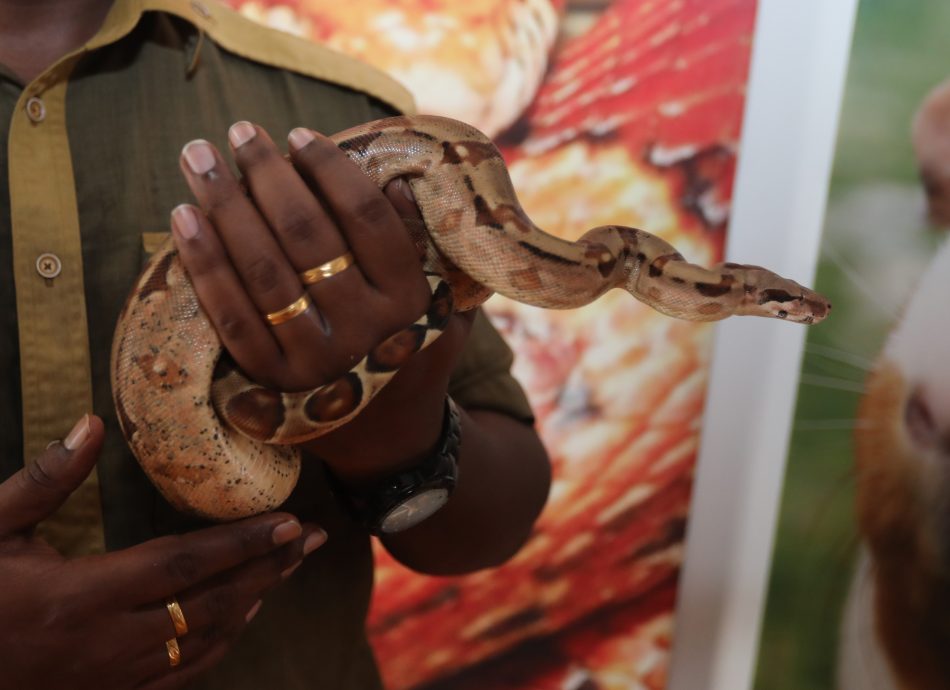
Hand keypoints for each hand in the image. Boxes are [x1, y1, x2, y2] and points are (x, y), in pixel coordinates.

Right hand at [0, 415, 325, 689]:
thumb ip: (44, 481)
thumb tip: (90, 424)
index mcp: (81, 595)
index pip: (184, 563)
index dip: (243, 543)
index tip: (291, 522)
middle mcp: (108, 642)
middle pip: (211, 601)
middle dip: (269, 568)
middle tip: (314, 540)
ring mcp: (111, 678)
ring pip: (204, 639)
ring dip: (253, 601)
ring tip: (288, 569)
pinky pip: (181, 674)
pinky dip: (220, 643)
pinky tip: (242, 618)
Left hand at [171, 122, 472, 482]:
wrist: (389, 436)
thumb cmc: (414, 350)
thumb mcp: (445, 302)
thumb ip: (425, 247)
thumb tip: (395, 180)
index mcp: (412, 302)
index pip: (367, 220)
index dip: (330, 171)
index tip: (299, 134)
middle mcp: (366, 332)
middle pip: (308, 238)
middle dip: (267, 175)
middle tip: (238, 132)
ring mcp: (316, 362)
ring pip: (263, 273)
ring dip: (224, 208)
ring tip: (197, 159)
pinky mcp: (273, 385)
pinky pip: (231, 319)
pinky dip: (203, 267)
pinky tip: (182, 220)